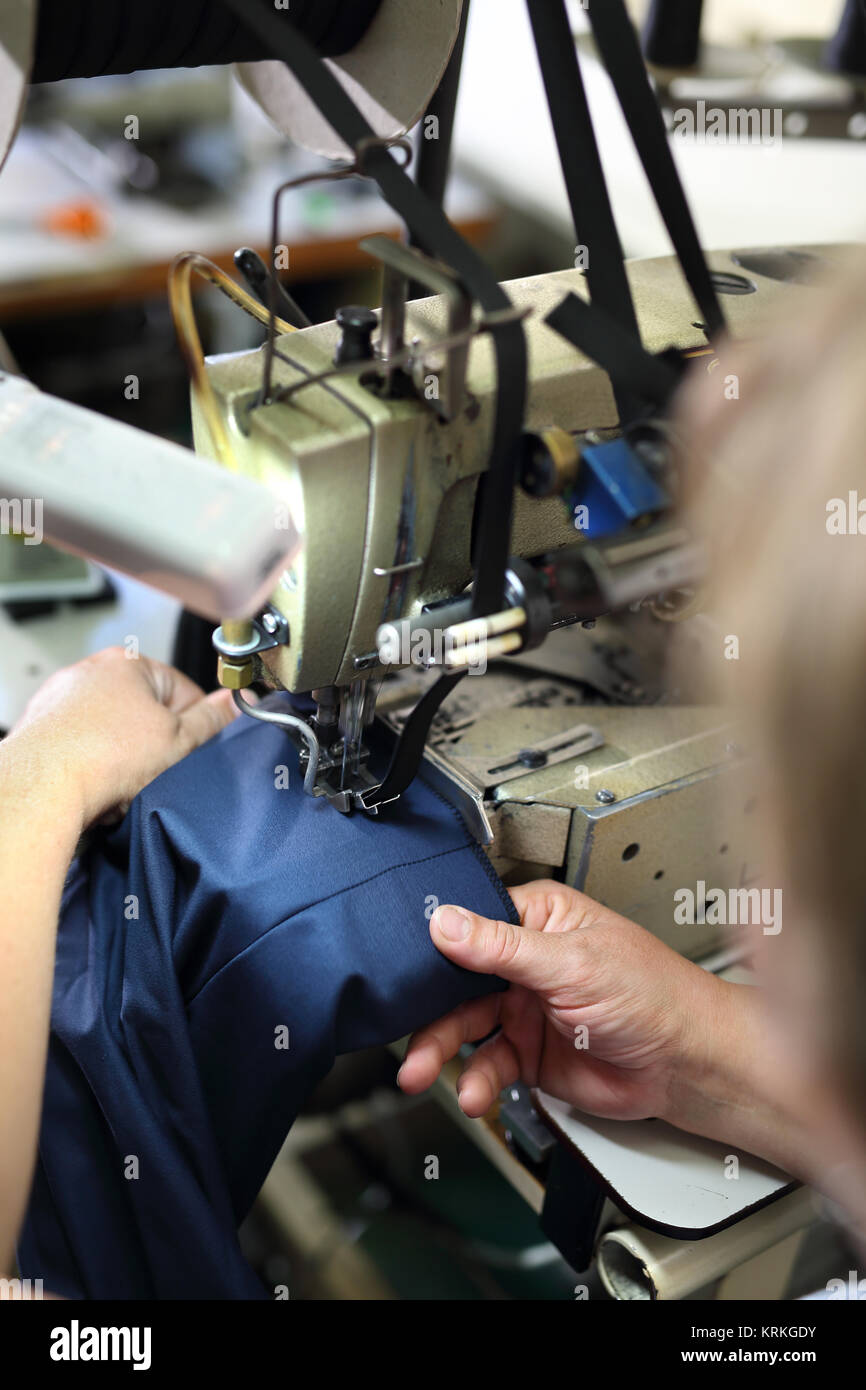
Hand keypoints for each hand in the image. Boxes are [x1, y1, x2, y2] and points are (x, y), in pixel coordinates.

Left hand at [5, 646, 239, 830]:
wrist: (43, 788)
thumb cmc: (104, 759)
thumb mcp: (179, 741)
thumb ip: (211, 720)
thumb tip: (236, 701)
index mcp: (129, 663)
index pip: (182, 690)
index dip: (192, 726)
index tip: (191, 748)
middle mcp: (90, 670)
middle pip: (143, 709)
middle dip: (153, 741)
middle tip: (156, 768)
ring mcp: (61, 696)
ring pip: (110, 729)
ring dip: (121, 752)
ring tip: (120, 778)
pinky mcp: (41, 725)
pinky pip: (80, 743)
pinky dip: (90, 761)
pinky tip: (94, 780)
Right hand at [399, 879, 714, 1123]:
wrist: (687, 1066)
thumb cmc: (656, 995)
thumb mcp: (572, 962)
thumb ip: (504, 947)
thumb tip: (447, 922)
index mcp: (538, 919)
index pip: (470, 923)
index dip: (435, 947)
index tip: (402, 970)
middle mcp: (525, 961)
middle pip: (456, 982)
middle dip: (427, 1012)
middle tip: (406, 1038)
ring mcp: (525, 1008)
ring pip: (464, 1026)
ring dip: (441, 1050)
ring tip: (424, 1072)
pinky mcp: (530, 1052)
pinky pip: (488, 1064)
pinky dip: (476, 1080)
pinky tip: (475, 1092)